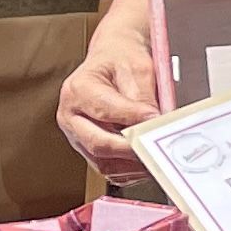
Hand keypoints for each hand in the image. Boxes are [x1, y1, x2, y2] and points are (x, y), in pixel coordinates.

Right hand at [56, 34, 162, 183]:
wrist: (113, 61)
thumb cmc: (121, 61)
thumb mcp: (137, 68)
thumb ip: (144, 97)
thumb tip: (155, 123)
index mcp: (78, 89)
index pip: (105, 110)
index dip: (133, 118)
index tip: (156, 119)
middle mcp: (71, 116)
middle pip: (99, 143)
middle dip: (132, 149)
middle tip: (159, 148)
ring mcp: (77, 136)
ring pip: (104, 163)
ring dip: (133, 164)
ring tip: (158, 155)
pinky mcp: (88, 149)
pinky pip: (109, 169)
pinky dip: (130, 169)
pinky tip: (148, 160)